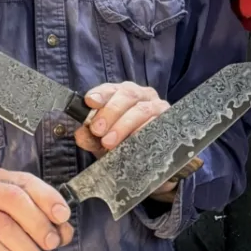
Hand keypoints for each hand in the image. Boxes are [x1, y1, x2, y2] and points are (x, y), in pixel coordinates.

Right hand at [0, 166, 72, 250]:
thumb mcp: (11, 222)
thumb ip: (38, 222)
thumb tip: (65, 232)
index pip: (26, 182)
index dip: (47, 198)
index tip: (64, 217)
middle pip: (13, 200)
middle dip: (38, 223)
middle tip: (53, 245)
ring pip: (1, 225)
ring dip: (26, 248)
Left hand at [76, 80, 192, 199]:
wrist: (152, 161)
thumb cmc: (124, 144)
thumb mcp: (103, 142)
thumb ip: (91, 138)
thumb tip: (80, 134)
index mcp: (122, 94)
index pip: (111, 88)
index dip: (100, 94)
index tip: (89, 102)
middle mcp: (142, 95)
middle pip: (128, 94)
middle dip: (110, 111)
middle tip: (97, 130)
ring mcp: (158, 107)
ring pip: (142, 110)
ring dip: (123, 125)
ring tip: (109, 142)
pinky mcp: (171, 121)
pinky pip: (158, 123)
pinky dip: (143, 132)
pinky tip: (133, 141)